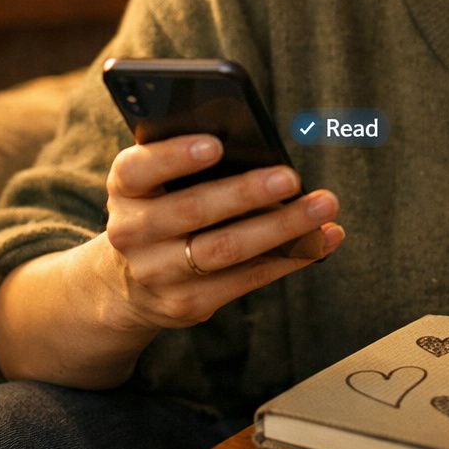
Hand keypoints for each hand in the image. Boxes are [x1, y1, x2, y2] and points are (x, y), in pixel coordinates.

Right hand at [96, 133, 343, 333]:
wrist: (130, 282)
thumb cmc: (162, 209)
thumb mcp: (157, 183)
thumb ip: (190, 164)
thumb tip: (262, 150)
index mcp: (125, 188)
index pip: (138, 169)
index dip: (175, 156)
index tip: (215, 145)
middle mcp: (132, 232)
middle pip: (193, 210)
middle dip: (247, 192)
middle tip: (291, 177)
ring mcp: (158, 272)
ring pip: (226, 249)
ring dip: (282, 227)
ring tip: (323, 207)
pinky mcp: (187, 304)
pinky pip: (246, 279)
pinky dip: (289, 257)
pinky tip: (320, 240)